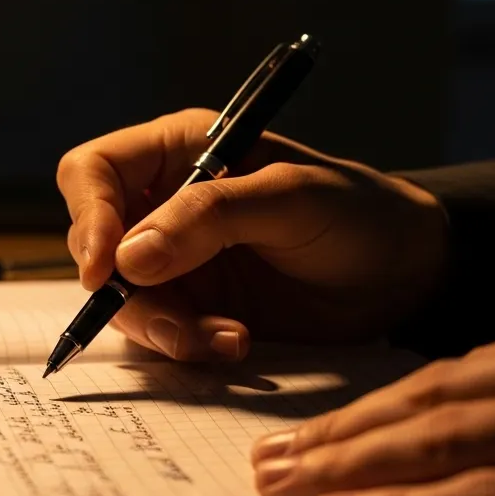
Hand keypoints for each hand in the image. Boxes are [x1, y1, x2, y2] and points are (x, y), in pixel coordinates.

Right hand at [56, 108, 447, 360]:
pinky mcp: (195, 306)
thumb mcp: (290, 200)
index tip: (104, 268)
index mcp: (178, 150)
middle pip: (97, 245)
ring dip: (164, 327)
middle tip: (174, 322)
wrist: (407, 276)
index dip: (88, 216)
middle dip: (127, 292)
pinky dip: (189, 344)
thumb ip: (209, 217)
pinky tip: (238, 342)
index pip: (93, 172)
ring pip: (124, 298)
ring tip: (229, 338)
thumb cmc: (357, 214)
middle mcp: (164, 203)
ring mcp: (176, 259)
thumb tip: (126, 257)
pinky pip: (160, 332)